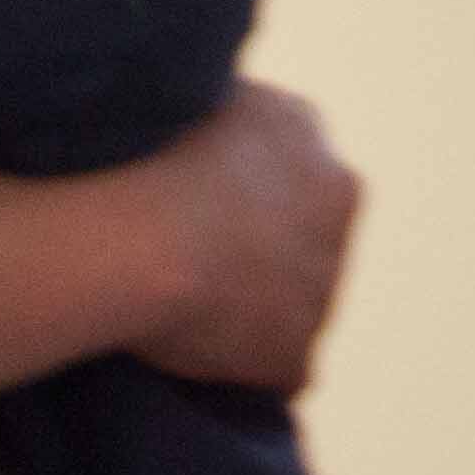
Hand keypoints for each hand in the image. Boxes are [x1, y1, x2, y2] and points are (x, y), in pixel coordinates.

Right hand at [130, 82, 357, 392]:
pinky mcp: (295, 351)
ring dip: (251, 316)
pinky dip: (242, 374)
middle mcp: (334, 201)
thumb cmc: (139, 158)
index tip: (190, 214)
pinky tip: (194, 375)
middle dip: (259, 254)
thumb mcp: (178, 99)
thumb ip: (204, 114)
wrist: (140, 237)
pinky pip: (274, 371)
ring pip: (292, 303)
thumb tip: (191, 111)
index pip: (281, 166)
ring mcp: (322, 282)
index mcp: (301, 133)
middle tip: (189, 271)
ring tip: (182, 326)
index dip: (236, 195)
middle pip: (302, 235)